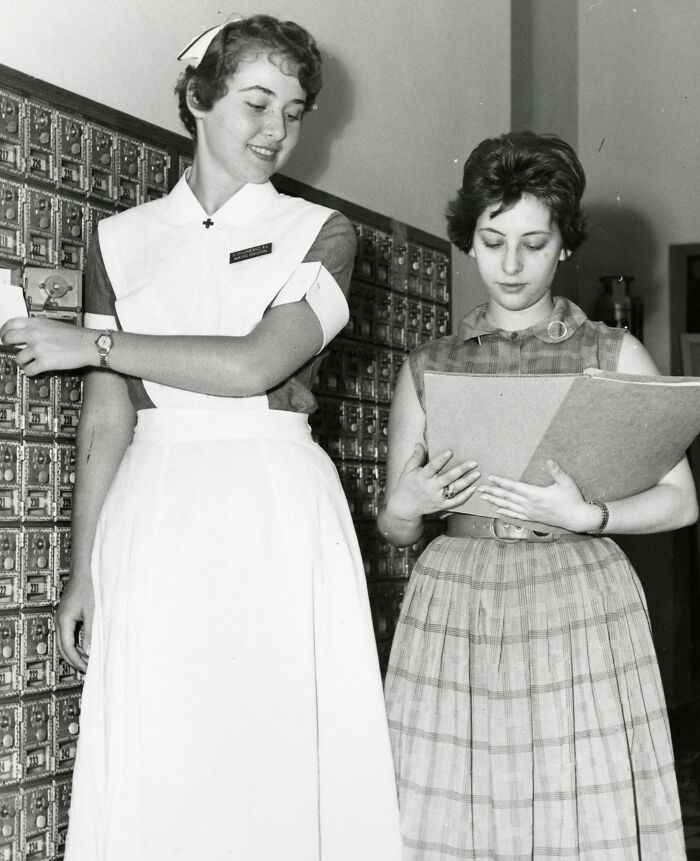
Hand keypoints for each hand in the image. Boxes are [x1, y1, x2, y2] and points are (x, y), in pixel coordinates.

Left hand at [0, 317, 95, 374]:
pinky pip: (28, 370)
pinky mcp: (44, 362)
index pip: (11, 324)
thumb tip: (26, 335)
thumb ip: (38, 328)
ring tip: (30, 363)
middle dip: (8, 346)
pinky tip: (36, 370)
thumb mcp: (54, 324)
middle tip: (12, 350)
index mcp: (36, 323)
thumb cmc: (76, 336)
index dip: (4, 331)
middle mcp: (34, 334)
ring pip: (18, 358)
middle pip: (8, 339)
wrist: (89, 344)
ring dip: (23, 362)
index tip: (4, 336)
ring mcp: (38, 348)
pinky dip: (31, 372)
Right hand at [55, 575, 94, 672]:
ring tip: (87, 662)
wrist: (84, 572)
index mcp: (64, 621)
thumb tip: (88, 652)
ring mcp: (61, 618)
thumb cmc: (89, 589)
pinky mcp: (66, 615)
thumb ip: (90, 633)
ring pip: (64, 642)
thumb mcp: (92, 613)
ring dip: (74, 653)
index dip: (77, 660)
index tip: (87, 668)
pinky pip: (67, 634)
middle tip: (87, 669)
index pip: (67, 648)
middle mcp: (59, 621)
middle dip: (74, 660)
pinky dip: (75, 644)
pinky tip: (85, 648)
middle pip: (63, 648)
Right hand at [386, 443, 479, 520]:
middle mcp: (430, 488)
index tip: (450, 451)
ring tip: (477, 473)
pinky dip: (465, 496)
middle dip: (461, 470)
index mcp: (422, 477)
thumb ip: (416, 457)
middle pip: (448, 478)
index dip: (441, 459)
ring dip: (467, 481)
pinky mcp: (441, 506)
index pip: (432, 467)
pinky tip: (473, 488)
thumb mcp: (408, 470)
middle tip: (473, 463)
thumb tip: (420, 444)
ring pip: (454, 489)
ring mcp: (437, 498)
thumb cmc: (407, 485)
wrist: (405, 507)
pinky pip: (455, 502)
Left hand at [477, 459, 596, 531]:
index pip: (514, 487)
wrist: (577, 518)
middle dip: (492, 492)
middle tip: (479, 488)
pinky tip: (497, 510)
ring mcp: (530, 513)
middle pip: (507, 497)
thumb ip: (556, 471)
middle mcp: (529, 505)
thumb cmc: (572, 499)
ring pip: (508, 507)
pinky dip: (505, 512)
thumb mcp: (566, 482)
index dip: (501, 482)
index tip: (490, 478)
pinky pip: (515, 516)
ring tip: (483, 498)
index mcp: (536, 495)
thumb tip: (549, 460)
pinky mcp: (532, 519)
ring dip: (494, 502)